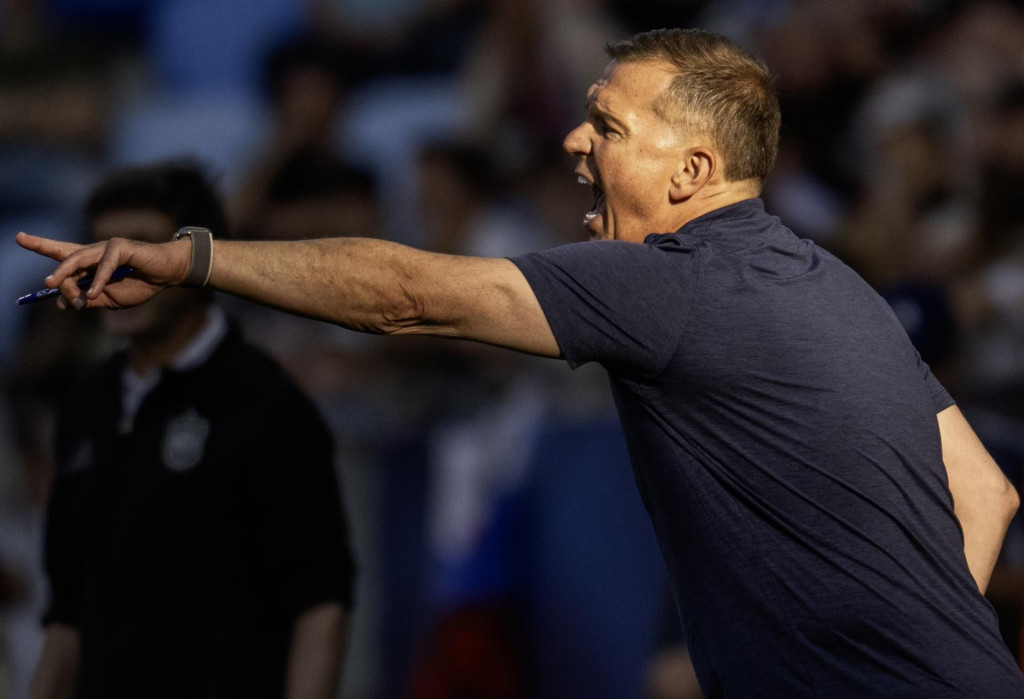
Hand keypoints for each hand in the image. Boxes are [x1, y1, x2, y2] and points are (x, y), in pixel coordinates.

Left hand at [15, 232, 191, 309]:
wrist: (167, 274)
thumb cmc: (141, 284)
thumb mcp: (109, 299)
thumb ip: (87, 300)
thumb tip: (62, 303)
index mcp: (90, 262)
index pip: (61, 252)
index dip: (40, 244)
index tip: (19, 237)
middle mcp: (93, 251)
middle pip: (64, 254)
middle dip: (45, 255)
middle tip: (44, 281)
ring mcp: (105, 247)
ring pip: (77, 260)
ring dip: (65, 276)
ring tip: (53, 285)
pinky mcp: (119, 247)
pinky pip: (102, 267)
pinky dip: (96, 281)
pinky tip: (93, 295)